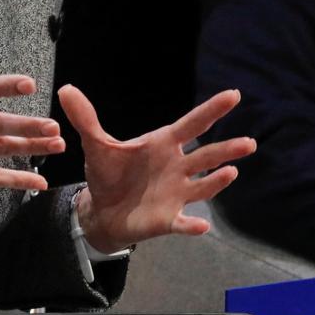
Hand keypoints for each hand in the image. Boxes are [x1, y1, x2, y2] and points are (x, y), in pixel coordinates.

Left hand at [60, 85, 256, 254]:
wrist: (102, 210)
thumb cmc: (108, 173)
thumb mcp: (96, 145)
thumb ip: (86, 119)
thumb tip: (66, 89)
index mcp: (163, 144)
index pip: (192, 124)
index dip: (212, 110)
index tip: (233, 95)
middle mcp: (177, 167)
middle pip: (206, 155)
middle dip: (226, 150)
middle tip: (248, 143)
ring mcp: (176, 193)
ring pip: (203, 185)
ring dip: (218, 180)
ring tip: (232, 172)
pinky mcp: (168, 218)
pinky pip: (184, 222)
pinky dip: (193, 224)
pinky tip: (202, 226)